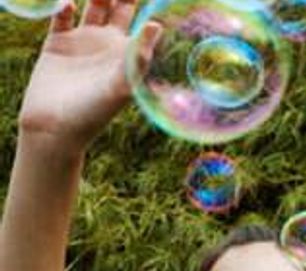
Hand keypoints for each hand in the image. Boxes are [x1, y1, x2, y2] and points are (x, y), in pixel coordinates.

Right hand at [17, 0, 159, 154]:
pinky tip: (69, 4)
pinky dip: (64, 6)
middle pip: (119, 8)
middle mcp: (108, 45)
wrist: (56, 129)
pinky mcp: (57, 45)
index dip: (146, 6)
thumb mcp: (122, 85)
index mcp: (128, 54)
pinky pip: (62, 17)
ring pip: (93, 7)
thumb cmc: (95, 113)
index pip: (143, 22)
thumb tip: (156, 25)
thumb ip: (138, 57)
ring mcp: (82, 43)